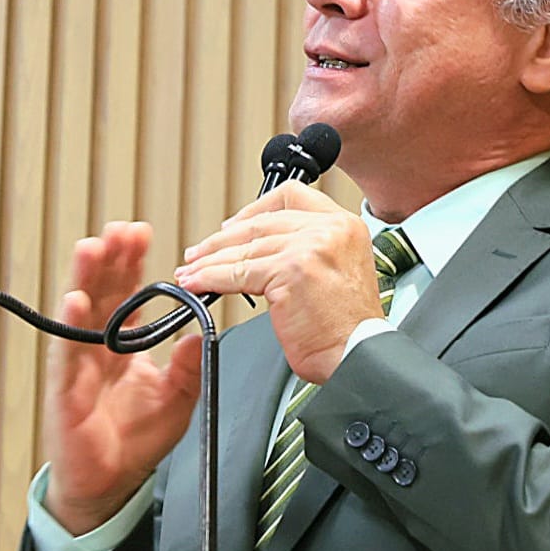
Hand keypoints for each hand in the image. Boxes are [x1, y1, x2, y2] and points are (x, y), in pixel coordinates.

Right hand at [43, 221, 203, 534]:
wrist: (109, 484)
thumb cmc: (135, 441)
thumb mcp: (178, 398)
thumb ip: (189, 364)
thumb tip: (203, 331)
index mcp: (123, 346)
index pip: (126, 293)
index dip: (132, 263)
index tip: (140, 234)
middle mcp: (98, 349)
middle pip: (101, 292)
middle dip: (110, 258)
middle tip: (120, 229)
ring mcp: (79, 365)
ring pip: (80, 313)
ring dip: (85, 278)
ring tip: (93, 247)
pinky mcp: (65, 389)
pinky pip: (67, 352)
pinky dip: (70, 325)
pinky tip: (75, 300)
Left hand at [174, 182, 381, 382]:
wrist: (358, 354)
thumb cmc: (347, 327)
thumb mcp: (339, 270)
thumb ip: (308, 249)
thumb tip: (261, 248)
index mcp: (343, 225)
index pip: (291, 196)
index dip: (254, 208)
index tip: (233, 225)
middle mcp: (329, 229)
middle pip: (261, 222)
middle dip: (222, 240)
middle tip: (200, 253)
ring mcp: (310, 247)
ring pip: (245, 248)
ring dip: (210, 261)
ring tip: (191, 271)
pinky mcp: (290, 270)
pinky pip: (239, 272)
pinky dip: (211, 278)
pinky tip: (199, 283)